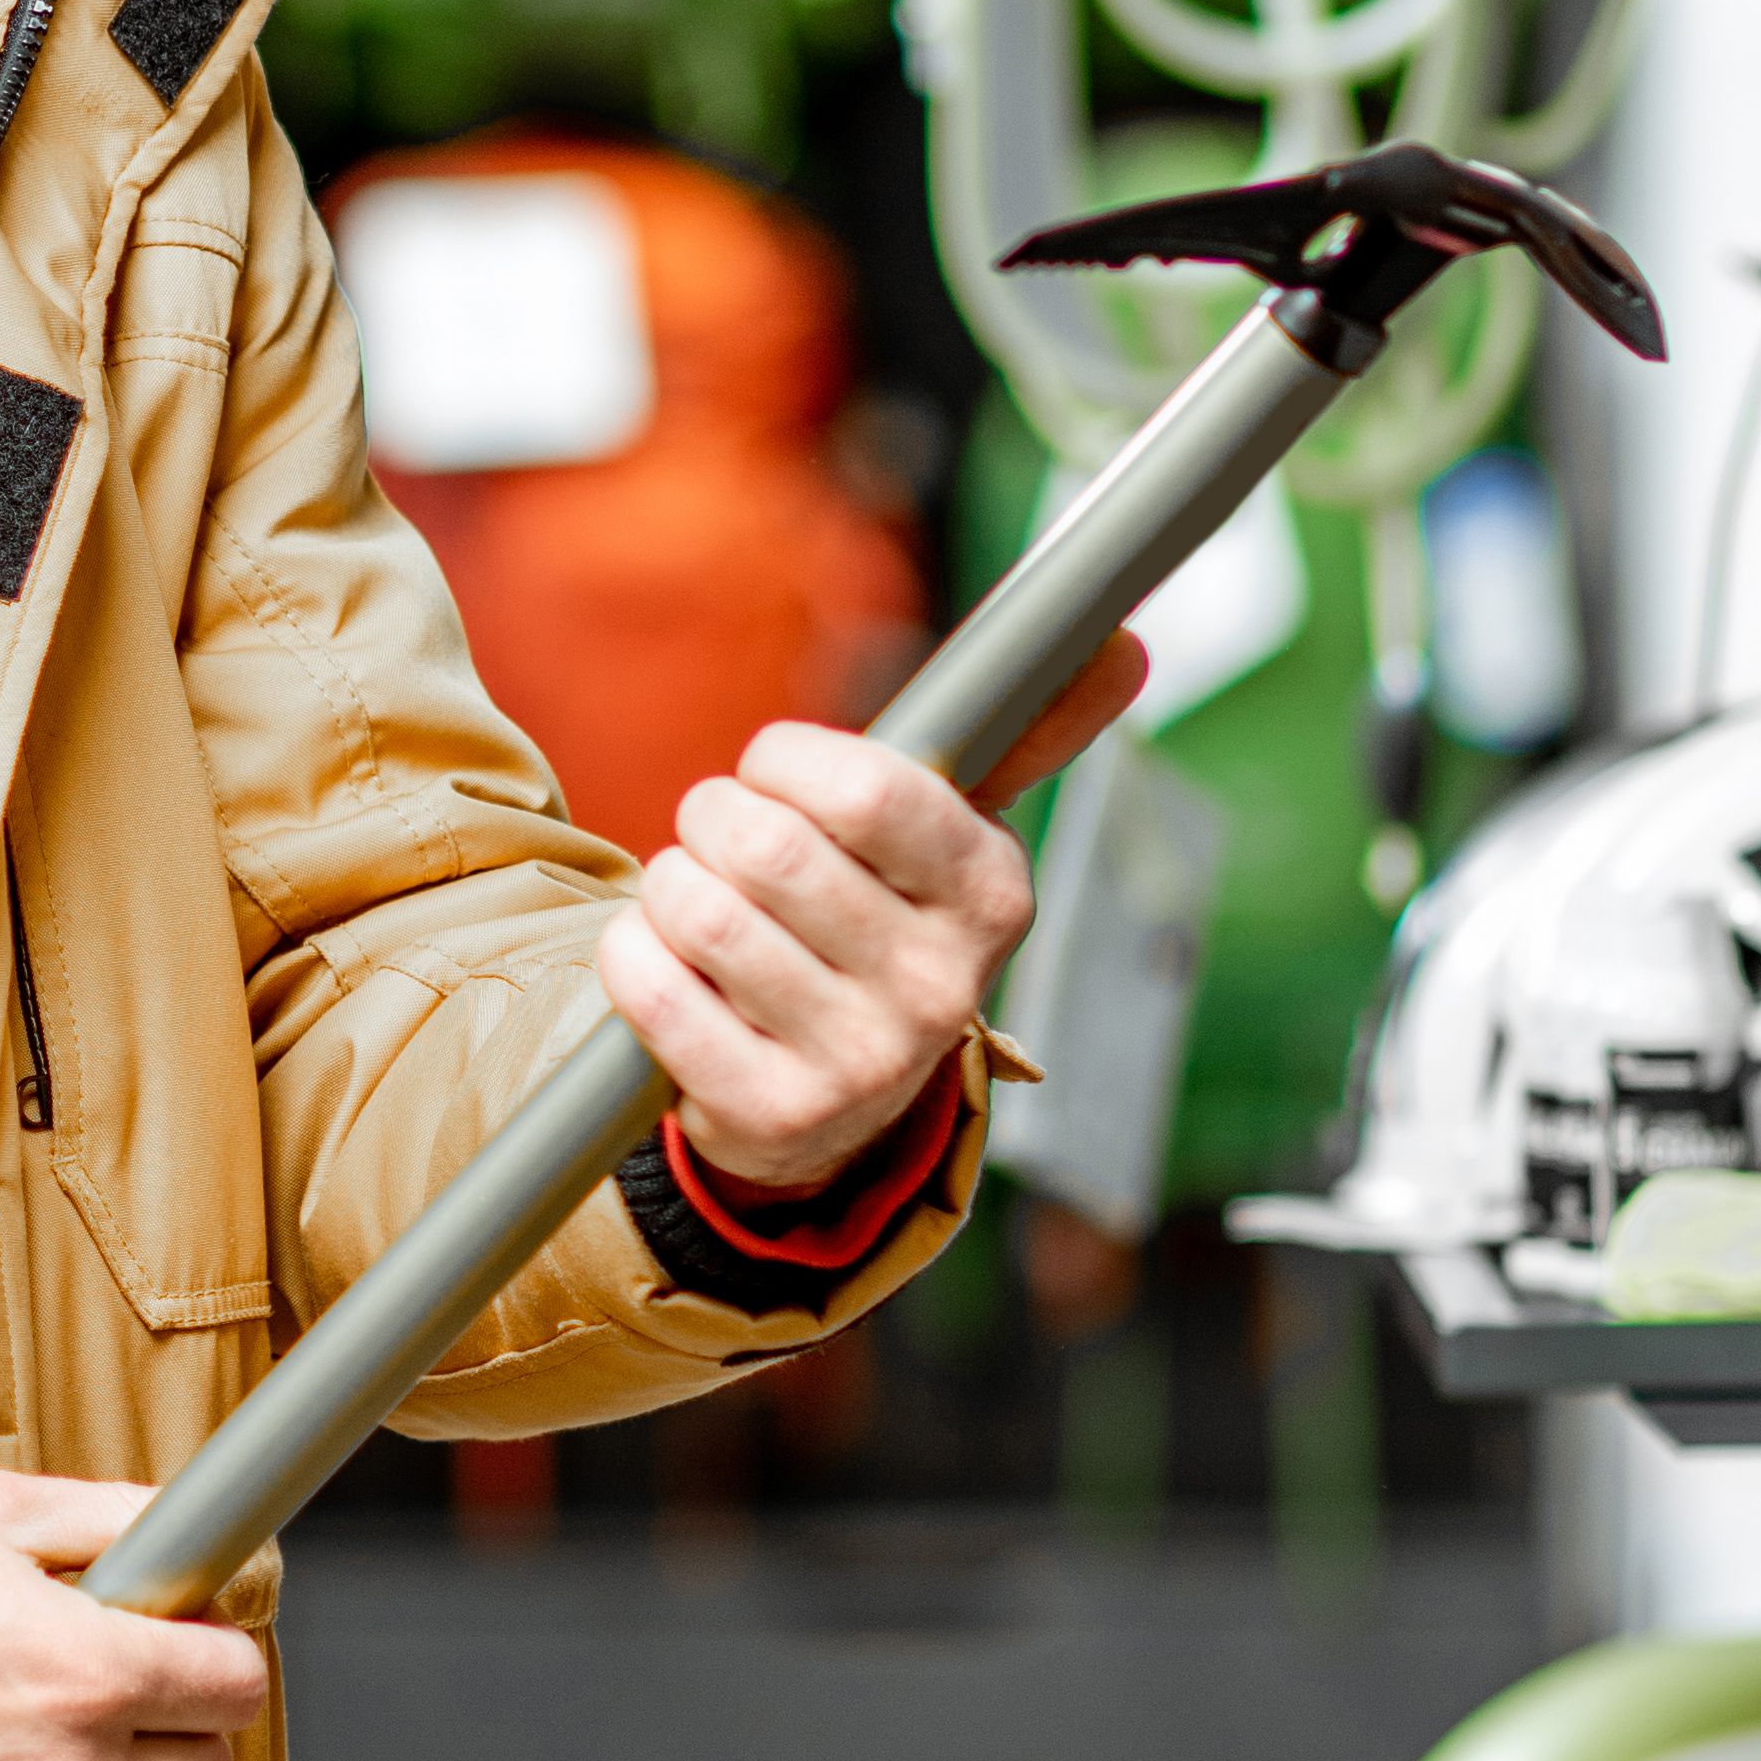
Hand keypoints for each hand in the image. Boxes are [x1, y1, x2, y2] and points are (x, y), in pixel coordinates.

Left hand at [599, 627, 1149, 1200]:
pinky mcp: (772, 1114)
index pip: (864, 790)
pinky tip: (671, 965)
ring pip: (700, 911)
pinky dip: (633, 953)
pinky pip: (650, 987)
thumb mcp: (953, 835)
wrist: (835, 1099)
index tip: (772, 770)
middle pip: (766, 847)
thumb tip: (1128, 646)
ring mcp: (860, 1063)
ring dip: (672, 885)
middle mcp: (939, 988)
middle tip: (722, 838)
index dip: (784, 760)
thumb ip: (1023, 733)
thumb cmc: (879, 919)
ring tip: (699, 901)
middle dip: (713, 818)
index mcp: (990, 896)